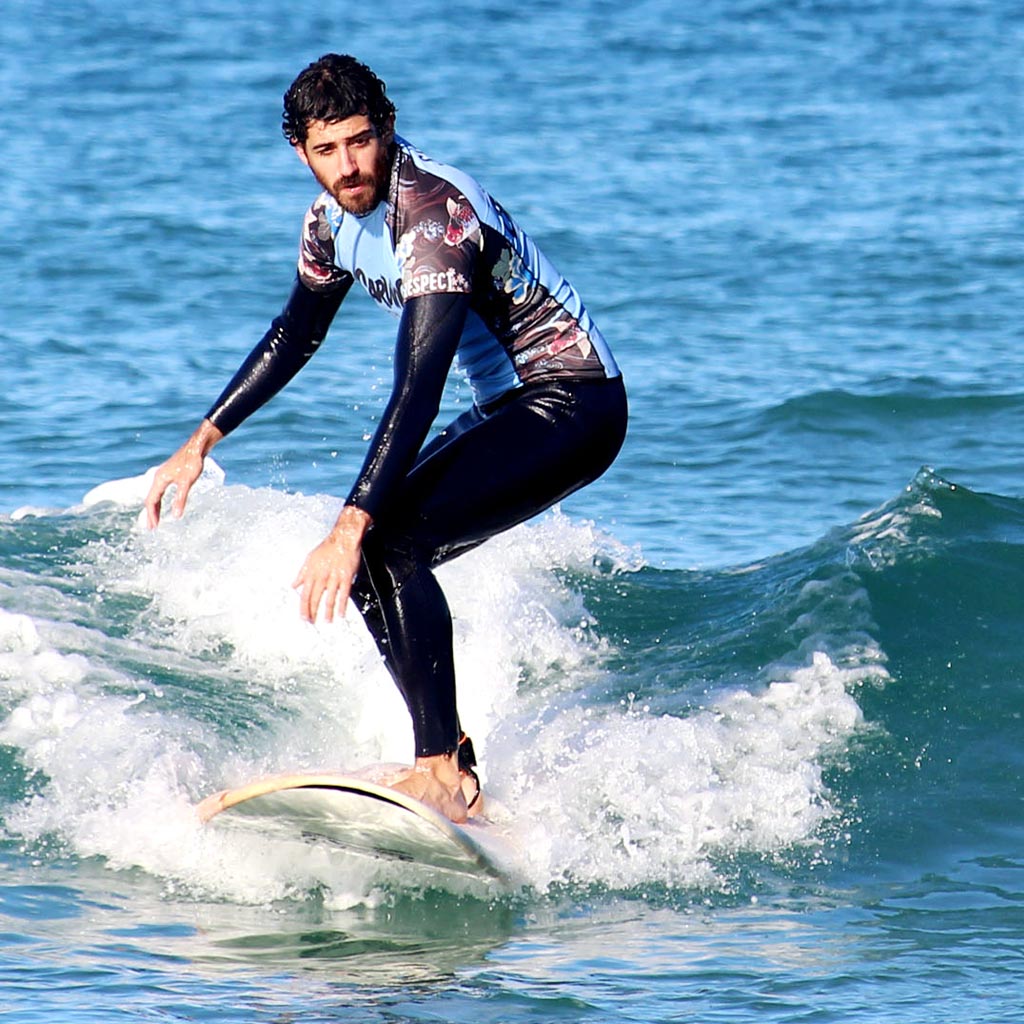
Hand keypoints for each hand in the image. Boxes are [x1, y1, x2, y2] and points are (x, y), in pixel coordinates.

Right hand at [143, 420, 222, 528]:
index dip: (151, 515)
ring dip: (155, 508)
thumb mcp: (187, 483)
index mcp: (159, 480)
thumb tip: (176, 516)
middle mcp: (158, 477)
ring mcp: (164, 475)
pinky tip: (165, 504)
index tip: (152, 527)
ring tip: (156, 520)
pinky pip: (161, 491)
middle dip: (151, 514)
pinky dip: (161, 500)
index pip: (151, 501)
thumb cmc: (192, 462)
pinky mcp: (171, 474)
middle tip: (150, 528)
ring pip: (156, 495)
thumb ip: (181, 499)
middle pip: (151, 499)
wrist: (197, 446)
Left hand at [292, 505, 371, 622]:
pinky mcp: (346, 577)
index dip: (303, 607)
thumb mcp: (309, 559)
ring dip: (328, 612)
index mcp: (311, 573)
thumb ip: (301, 574)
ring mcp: (334, 577)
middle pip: (315, 598)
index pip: (305, 594)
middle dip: (313, 612)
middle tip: (312, 623)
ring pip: (329, 598)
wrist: (343, 539)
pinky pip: (344, 594)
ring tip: (327, 622)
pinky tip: (341, 613)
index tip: (303, 617)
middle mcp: (321, 576)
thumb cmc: (327, 548)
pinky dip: (342, 605)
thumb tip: (293, 585)